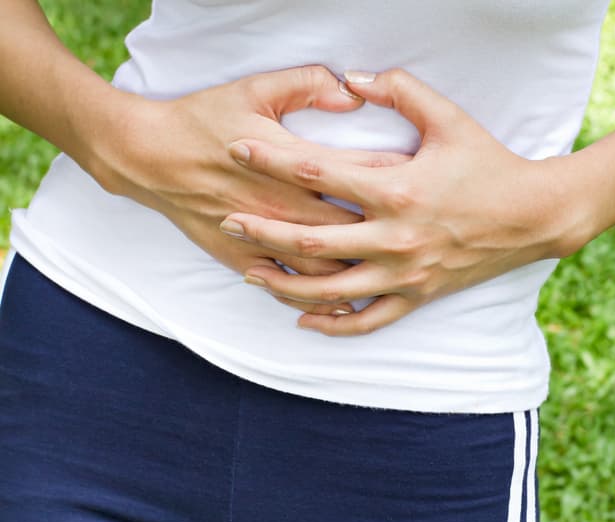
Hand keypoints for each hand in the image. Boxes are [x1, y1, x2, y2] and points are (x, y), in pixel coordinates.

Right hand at [87, 66, 408, 312]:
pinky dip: (316, 300)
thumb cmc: (202, 119)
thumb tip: (350, 91)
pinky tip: (344, 305)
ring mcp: (265, 239)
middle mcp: (284, 208)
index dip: (398, 178)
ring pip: (325, 268)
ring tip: (398, 277)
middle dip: (391, 231)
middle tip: (428, 233)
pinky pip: (288, 288)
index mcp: (293, 165)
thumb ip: (306, 85)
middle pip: (352, 226)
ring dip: (363, 274)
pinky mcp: (245, 260)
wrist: (147, 157)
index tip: (428, 181)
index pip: (360, 174)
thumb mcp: (254, 90)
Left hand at [222, 68, 576, 334]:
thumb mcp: (449, 119)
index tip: (236, 146)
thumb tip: (351, 76)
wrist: (533, 217)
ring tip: (250, 273)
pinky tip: (302, 317)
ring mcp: (406, 274)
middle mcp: (396, 238)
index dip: (272, 157)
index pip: (319, 172)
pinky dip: (332, 322)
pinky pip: (368, 320)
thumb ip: (400, 90)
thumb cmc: (490, 164)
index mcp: (398, 190)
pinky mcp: (418, 296)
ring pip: (331, 290)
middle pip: (312, 241)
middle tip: (227, 220)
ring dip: (285, 283)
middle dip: (263, 230)